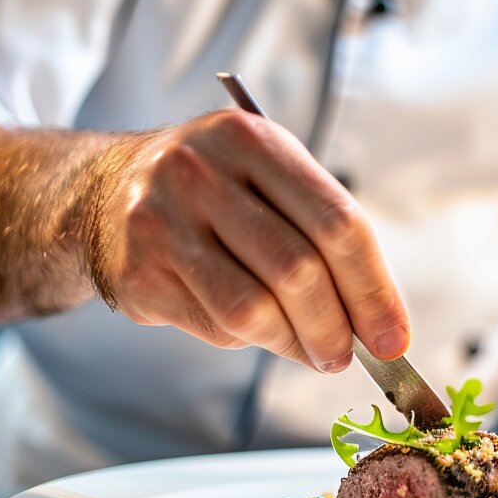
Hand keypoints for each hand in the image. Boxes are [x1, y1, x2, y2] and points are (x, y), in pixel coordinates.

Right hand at [88, 109, 409, 370]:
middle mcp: (200, 172)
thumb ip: (322, 237)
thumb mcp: (268, 179)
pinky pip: (215, 324)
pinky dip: (249, 339)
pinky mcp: (137, 271)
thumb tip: (376, 327)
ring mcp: (161, 221)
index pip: (336, 221)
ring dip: (295, 343)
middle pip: (298, 269)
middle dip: (335, 327)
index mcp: (251, 140)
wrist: (104, 190)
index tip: (394, 337)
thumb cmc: (215, 192)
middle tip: (348, 356)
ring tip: (311, 351)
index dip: (373, 289)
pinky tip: (255, 328)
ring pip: (254, 308)